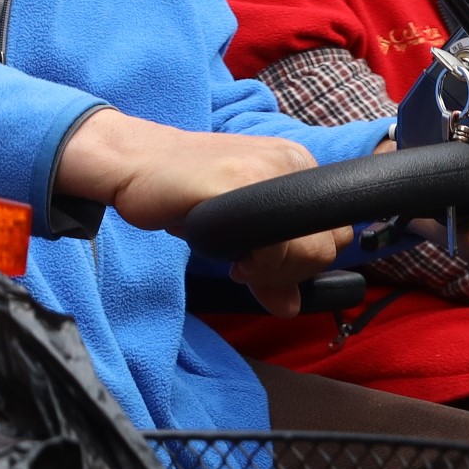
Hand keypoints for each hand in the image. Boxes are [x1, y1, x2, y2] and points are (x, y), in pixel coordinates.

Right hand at [56, 110, 345, 313]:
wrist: (132, 161)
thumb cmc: (181, 193)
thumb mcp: (237, 228)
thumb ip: (271, 261)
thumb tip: (289, 308)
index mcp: (297, 166)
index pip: (336, 234)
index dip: (303, 263)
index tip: (263, 264)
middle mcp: (292, 162)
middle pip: (328, 247)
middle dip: (289, 273)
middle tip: (247, 268)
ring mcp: (269, 170)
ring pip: (309, 251)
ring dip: (272, 271)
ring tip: (235, 260)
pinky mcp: (242, 182)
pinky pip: (274, 247)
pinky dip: (256, 265)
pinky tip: (229, 256)